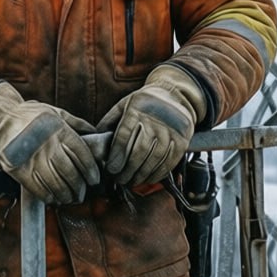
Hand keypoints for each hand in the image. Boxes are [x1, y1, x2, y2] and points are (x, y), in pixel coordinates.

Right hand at [0, 82, 99, 203]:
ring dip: (66, 195)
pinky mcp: (19, 170)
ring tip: (70, 198)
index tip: (94, 180)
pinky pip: (38, 189)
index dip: (90, 170)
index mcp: (60, 130)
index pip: (82, 155)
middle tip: (82, 193)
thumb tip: (96, 133)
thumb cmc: (30, 116)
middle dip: (79, 187)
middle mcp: (49, 145)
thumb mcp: (56, 112)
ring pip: (56, 184)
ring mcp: (34, 159)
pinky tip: (54, 199)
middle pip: (71, 173)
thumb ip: (76, 123)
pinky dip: (48, 197)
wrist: (0, 120)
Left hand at [99, 65, 205, 185]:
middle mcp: (155, 121)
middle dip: (127, 170)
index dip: (116, 156)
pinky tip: (147, 178)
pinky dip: (157, 174)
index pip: (124, 137)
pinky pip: (169, 162)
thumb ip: (109, 121)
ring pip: (154, 159)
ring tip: (131, 181)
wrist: (175, 95)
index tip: (110, 169)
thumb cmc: (144, 103)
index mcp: (137, 110)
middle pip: (139, 151)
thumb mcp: (124, 104)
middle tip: (119, 179)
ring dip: (141, 175)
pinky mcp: (182, 141)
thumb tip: (94, 139)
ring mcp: (170, 131)